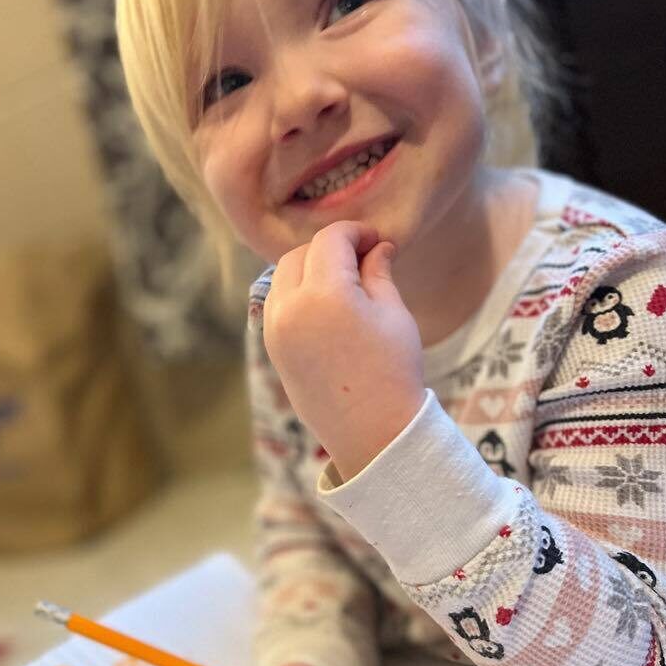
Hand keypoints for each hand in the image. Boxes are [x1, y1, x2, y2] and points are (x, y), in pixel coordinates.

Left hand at [263, 221, 423, 480]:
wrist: (373, 432)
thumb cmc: (393, 371)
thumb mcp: (393, 314)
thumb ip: (378, 272)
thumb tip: (376, 247)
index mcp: (324, 294)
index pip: (331, 240)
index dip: (355, 232)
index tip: (376, 240)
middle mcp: (290, 308)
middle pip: (300, 254)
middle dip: (329, 248)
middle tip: (361, 258)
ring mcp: (275, 330)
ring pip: (281, 277)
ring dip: (308, 268)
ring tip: (343, 281)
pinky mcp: (272, 349)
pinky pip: (276, 304)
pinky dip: (295, 293)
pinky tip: (326, 304)